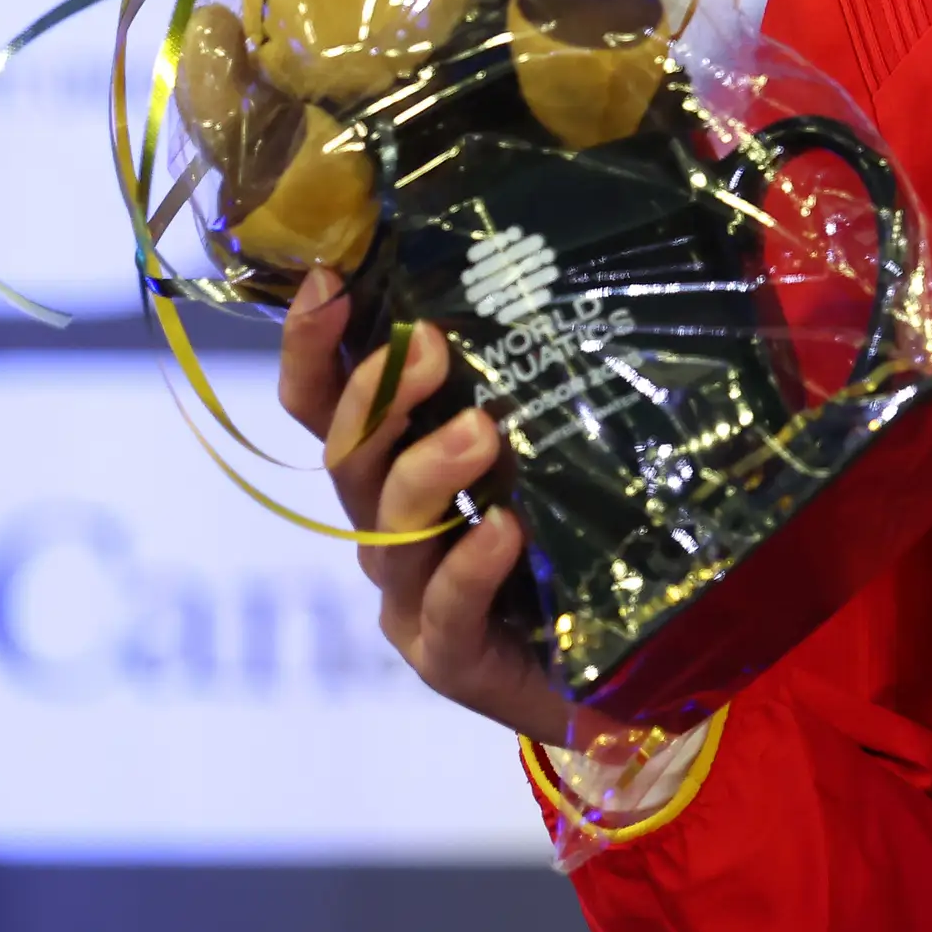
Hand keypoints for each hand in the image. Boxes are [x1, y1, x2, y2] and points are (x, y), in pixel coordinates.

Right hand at [278, 268, 582, 744]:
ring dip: (428, 471)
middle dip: (376, 397)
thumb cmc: (582, 535)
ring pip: (390, 529)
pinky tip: (502, 532)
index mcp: (395, 466)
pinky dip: (469, 566)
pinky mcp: (447, 657)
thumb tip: (611, 268)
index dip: (311, 347)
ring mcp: (409, 596)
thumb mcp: (561, 441)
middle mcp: (387, 527)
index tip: (329, 282)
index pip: (324, 404)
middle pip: (346, 458)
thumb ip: (554, 371)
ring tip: (483, 432)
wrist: (620, 663)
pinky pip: (446, 608)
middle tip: (434, 347)